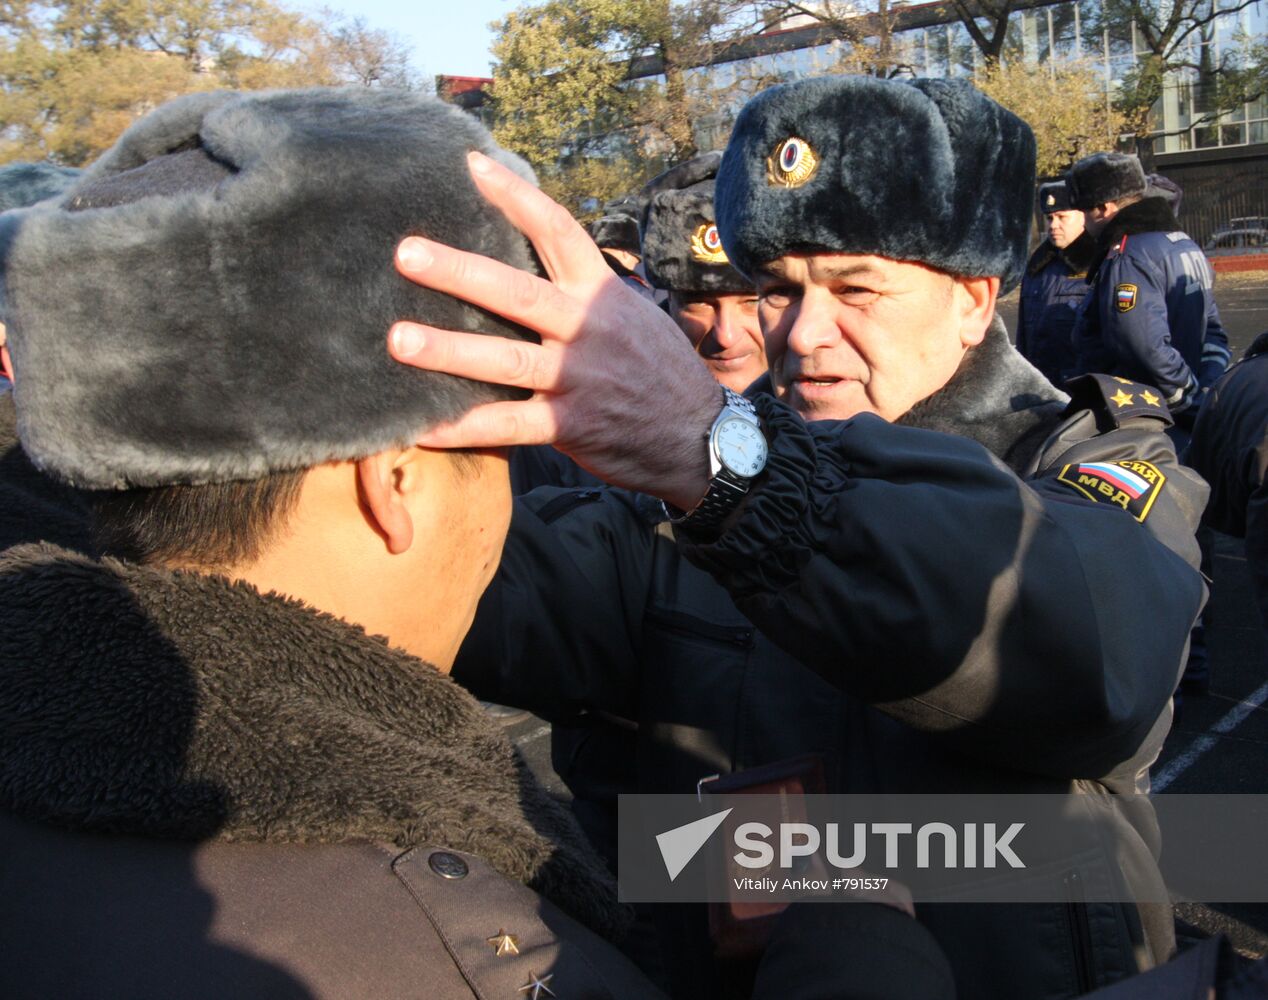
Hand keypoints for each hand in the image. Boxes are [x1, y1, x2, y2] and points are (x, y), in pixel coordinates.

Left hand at [388, 151, 718, 509]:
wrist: (701, 439)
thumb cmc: (660, 373)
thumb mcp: (634, 317)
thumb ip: (586, 292)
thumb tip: (540, 259)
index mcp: (601, 294)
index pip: (557, 230)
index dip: (515, 196)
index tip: (471, 166)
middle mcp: (587, 330)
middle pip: (516, 292)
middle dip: (457, 271)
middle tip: (405, 253)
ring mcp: (577, 380)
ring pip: (503, 361)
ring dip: (447, 350)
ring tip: (397, 340)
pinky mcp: (570, 427)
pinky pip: (507, 427)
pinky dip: (462, 428)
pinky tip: (419, 427)